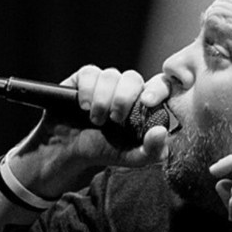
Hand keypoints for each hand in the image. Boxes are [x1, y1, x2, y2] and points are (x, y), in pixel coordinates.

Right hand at [39, 65, 170, 167]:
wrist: (69, 151)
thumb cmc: (105, 151)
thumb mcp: (132, 158)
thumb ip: (152, 150)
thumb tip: (162, 132)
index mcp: (143, 104)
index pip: (160, 85)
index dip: (158, 89)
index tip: (148, 102)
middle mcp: (125, 89)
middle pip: (133, 78)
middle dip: (123, 99)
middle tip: (115, 120)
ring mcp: (105, 82)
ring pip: (111, 75)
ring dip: (103, 99)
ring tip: (96, 120)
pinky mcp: (83, 79)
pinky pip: (90, 73)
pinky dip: (87, 90)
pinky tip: (84, 107)